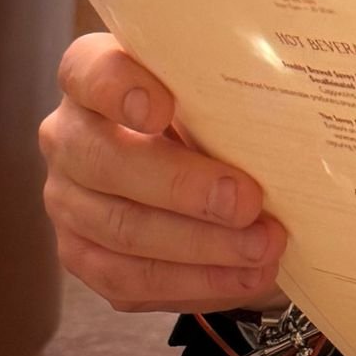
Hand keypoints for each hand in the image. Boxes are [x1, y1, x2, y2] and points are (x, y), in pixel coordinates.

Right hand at [39, 34, 287, 312]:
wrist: (211, 188)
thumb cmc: (218, 126)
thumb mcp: (223, 99)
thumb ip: (232, 98)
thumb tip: (287, 117)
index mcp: (94, 80)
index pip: (88, 72)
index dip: (119, 89)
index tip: (162, 108)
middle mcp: (69, 138)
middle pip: (104, 161)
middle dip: (182, 187)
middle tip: (247, 202)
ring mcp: (67, 201)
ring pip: (121, 229)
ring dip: (201, 245)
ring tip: (263, 247)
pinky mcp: (83, 256)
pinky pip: (130, 279)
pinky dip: (195, 282)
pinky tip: (243, 277)